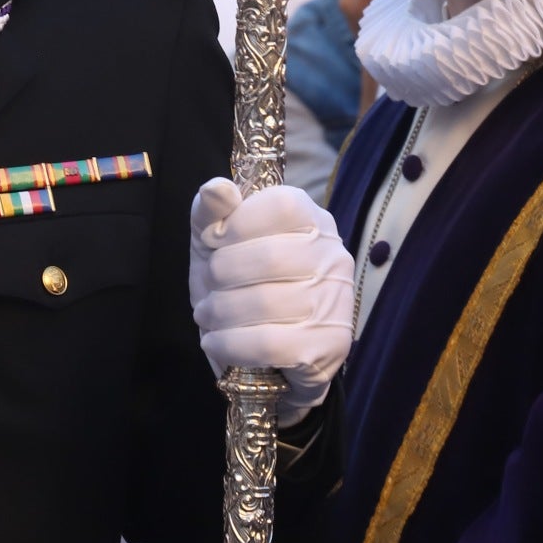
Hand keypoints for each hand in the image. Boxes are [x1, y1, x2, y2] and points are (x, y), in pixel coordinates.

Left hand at [189, 177, 355, 423]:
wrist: (267, 353)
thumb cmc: (239, 282)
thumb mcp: (216, 240)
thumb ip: (211, 211)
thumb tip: (217, 189)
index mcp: (310, 218)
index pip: (280, 206)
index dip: (235, 224)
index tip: (213, 242)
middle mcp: (333, 256)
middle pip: (269, 257)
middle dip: (221, 275)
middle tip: (207, 289)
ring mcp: (335, 302)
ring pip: (266, 303)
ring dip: (220, 313)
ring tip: (208, 316)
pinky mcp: (330, 346)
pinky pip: (269, 344)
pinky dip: (230, 344)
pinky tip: (217, 341)